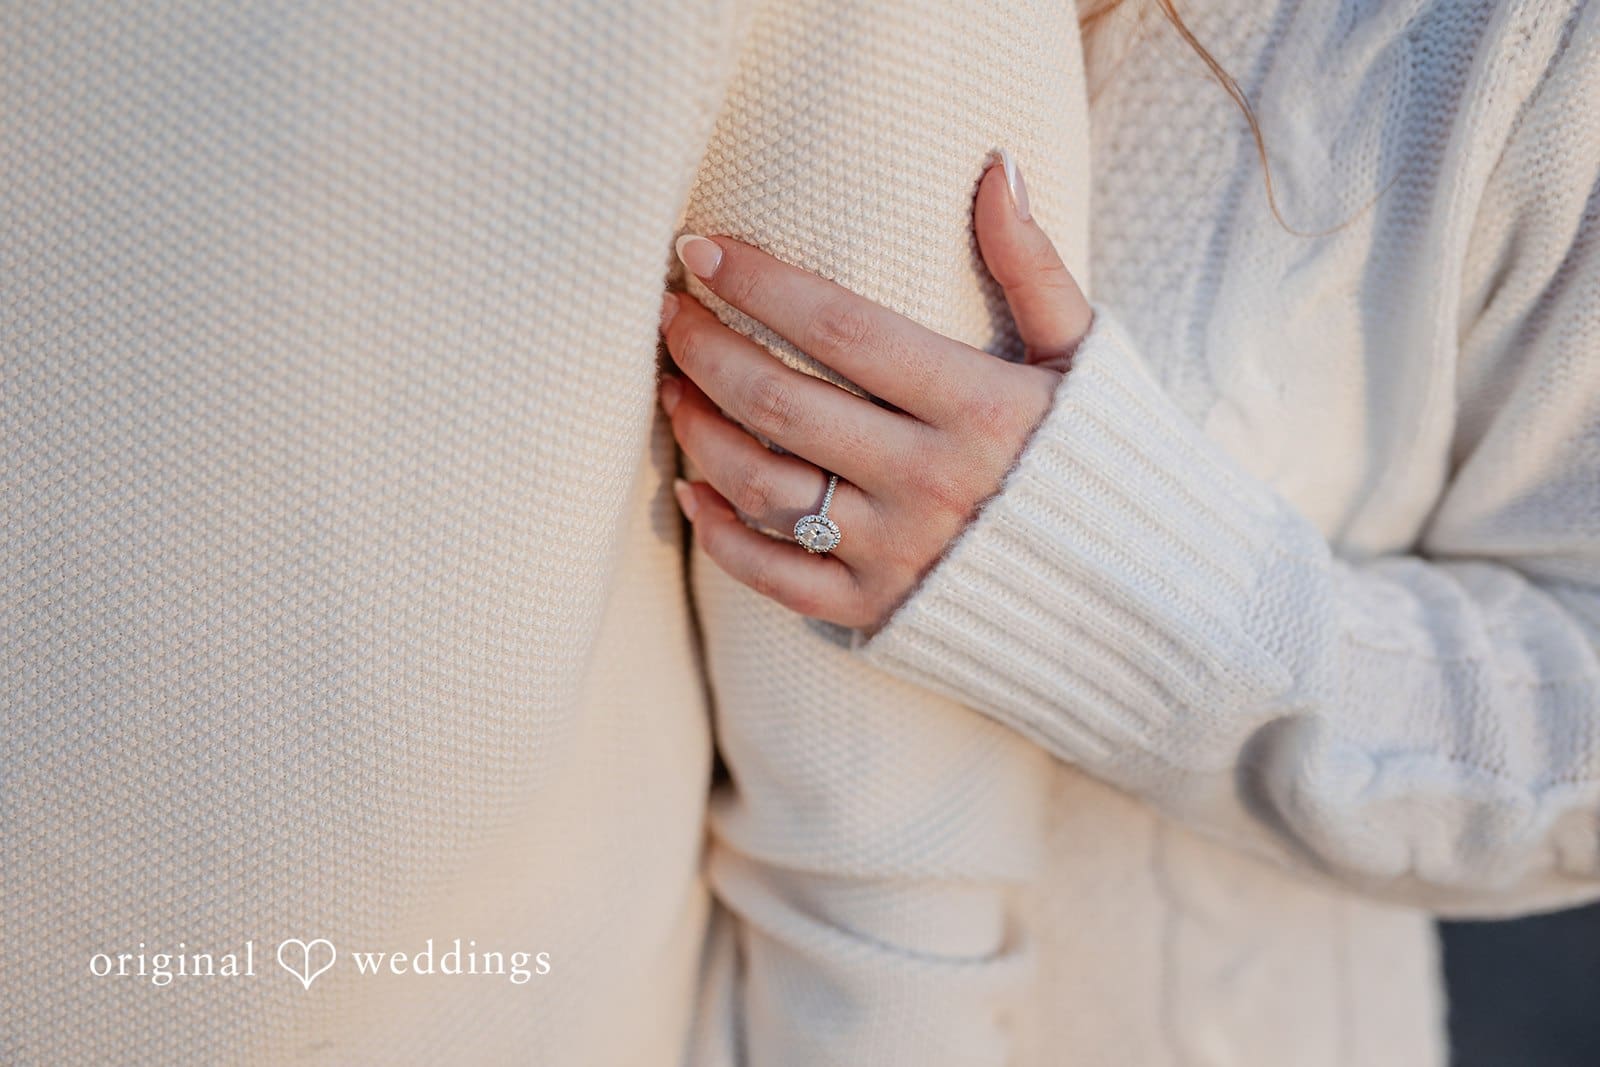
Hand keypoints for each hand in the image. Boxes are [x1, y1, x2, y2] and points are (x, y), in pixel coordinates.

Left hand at [659, 151, 1091, 632]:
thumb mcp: (1085, 360)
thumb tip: (996, 167)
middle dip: (707, 351)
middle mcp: (930, 482)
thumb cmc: (1107, 465)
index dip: (760, 284)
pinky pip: (774, 576)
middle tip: (668, 315)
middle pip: (783, 404)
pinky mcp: (878, 612)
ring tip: (673, 389)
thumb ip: (1034, 269)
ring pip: (764, 486)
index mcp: (980, 409)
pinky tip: (691, 491)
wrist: (1148, 603)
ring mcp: (898, 553)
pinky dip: (721, 535)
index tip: (700, 249)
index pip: (843, 330)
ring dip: (700, 432)